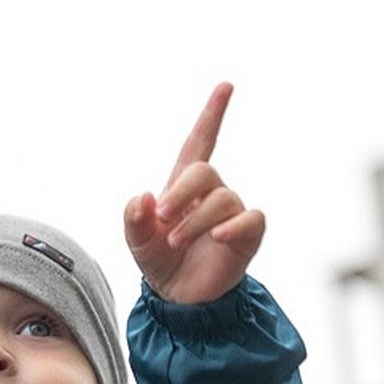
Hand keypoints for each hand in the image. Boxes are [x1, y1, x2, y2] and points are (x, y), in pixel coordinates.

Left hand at [123, 82, 265, 304]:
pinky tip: (217, 238)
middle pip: (204, 172)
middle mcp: (210, 194)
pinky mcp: (248, 234)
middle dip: (180, 192)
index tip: (226, 87)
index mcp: (183, 186)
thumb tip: (143, 198)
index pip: (200, 143)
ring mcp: (231, 213)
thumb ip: (133, 219)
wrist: (179, 297)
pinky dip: (233, 226)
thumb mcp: (137, 240)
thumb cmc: (160, 261)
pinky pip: (250, 219)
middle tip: (162, 217)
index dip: (212, 115)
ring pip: (222, 199)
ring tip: (175, 241)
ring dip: (195, 220)